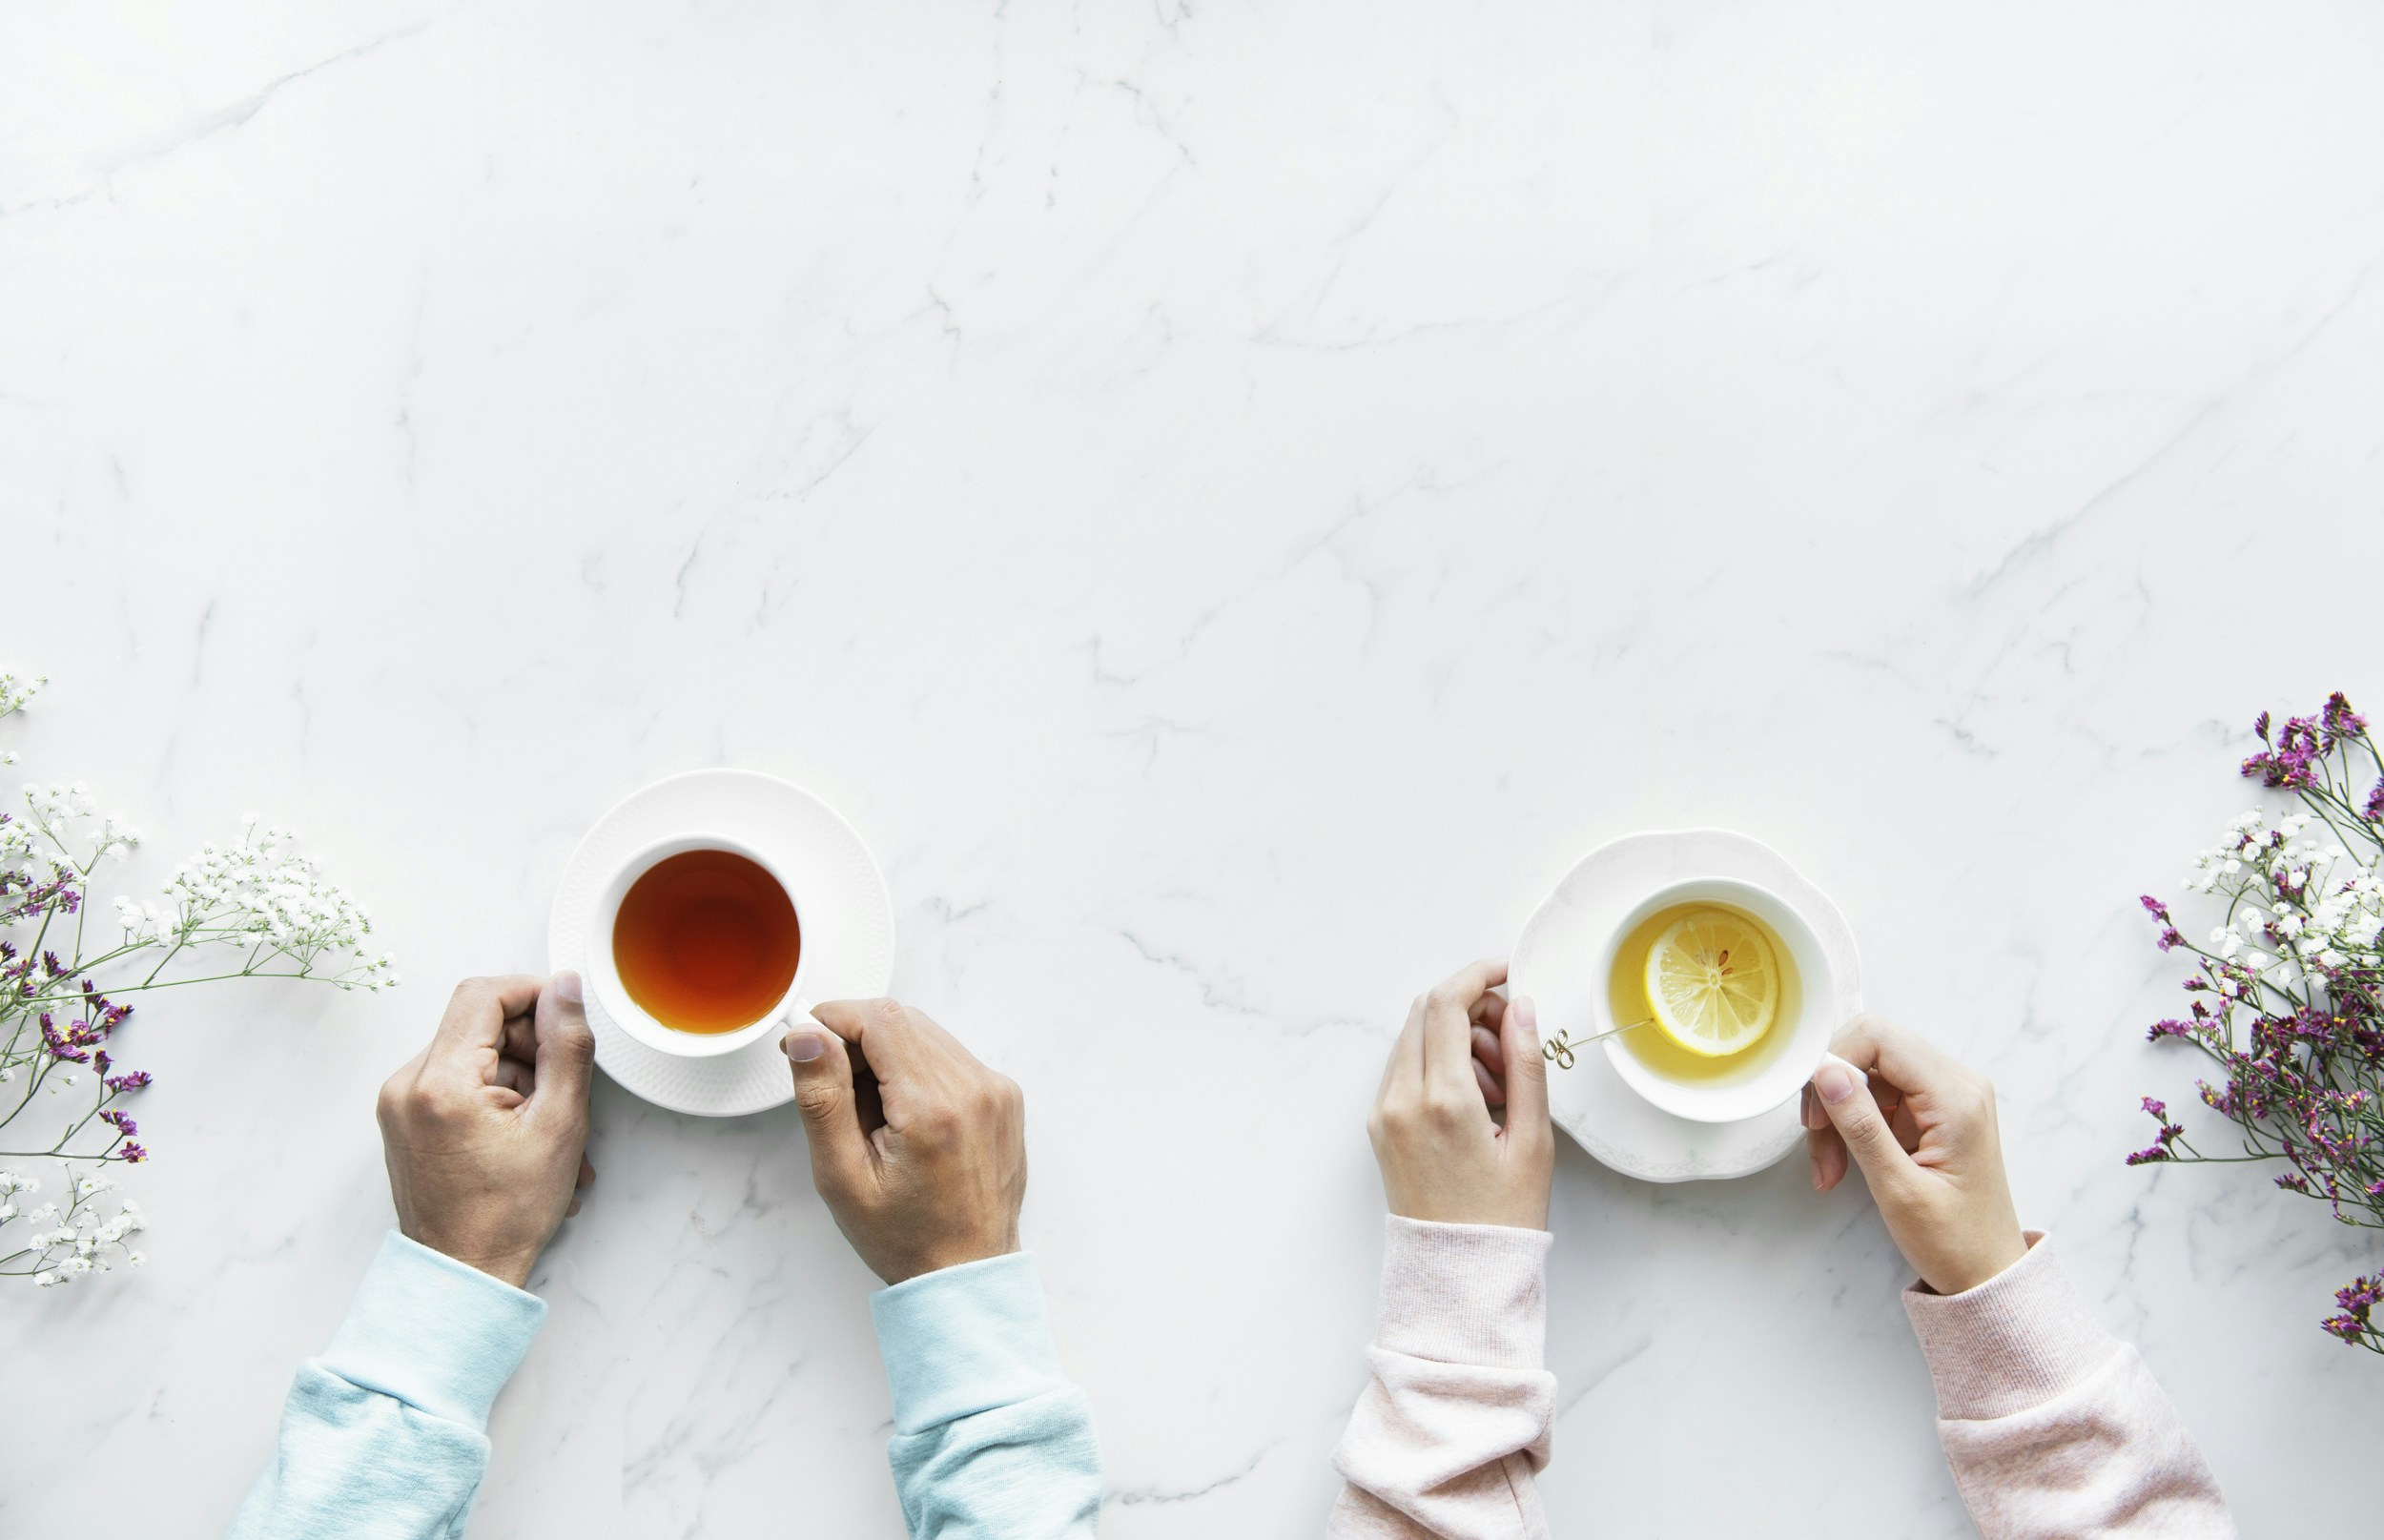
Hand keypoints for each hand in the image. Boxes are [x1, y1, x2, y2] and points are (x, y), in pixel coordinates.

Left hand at [377, 973, 598, 1288]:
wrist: (462, 1275)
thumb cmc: (506, 1215)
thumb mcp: (559, 1123)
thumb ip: (566, 1046)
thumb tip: (565, 989)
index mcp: (439, 1083)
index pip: (483, 995)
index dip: (533, 994)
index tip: (566, 1017)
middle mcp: (406, 1085)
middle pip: (478, 1025)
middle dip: (530, 1048)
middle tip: (563, 1091)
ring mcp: (399, 1104)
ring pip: (471, 1055)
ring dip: (519, 1077)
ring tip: (550, 1127)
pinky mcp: (403, 1120)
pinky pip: (456, 1082)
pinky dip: (495, 1097)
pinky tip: (523, 1134)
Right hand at [784, 999, 1025, 1284]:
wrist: (966, 1273)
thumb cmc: (903, 1237)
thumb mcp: (841, 1175)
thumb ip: (822, 1097)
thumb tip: (810, 1035)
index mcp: (933, 1109)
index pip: (880, 1020)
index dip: (833, 1019)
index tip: (805, 1042)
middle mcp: (975, 1090)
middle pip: (903, 1021)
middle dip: (857, 1039)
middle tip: (835, 1089)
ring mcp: (997, 1091)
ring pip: (926, 1034)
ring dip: (888, 1054)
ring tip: (871, 1113)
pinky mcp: (1004, 1097)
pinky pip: (950, 1057)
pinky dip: (917, 1069)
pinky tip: (904, 1116)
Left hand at [1366, 959, 1552, 1229]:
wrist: (1458, 1276)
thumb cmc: (1503, 1219)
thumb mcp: (1532, 1140)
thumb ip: (1527, 1064)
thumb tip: (1520, 1007)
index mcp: (1441, 1101)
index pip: (1445, 1005)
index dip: (1477, 975)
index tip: (1506, 970)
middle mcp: (1399, 1101)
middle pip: (1424, 1012)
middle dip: (1471, 1008)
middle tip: (1512, 1041)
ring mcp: (1382, 1113)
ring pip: (1413, 1038)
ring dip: (1455, 1036)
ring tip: (1500, 1084)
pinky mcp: (1378, 1126)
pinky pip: (1405, 1068)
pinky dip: (1439, 1062)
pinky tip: (1475, 1097)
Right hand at [1804, 1014, 2027, 1294]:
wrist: (1987, 1275)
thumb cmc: (1953, 1242)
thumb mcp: (1898, 1188)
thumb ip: (1861, 1124)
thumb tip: (1825, 1071)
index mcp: (1956, 1096)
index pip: (1879, 1037)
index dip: (1833, 1061)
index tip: (1814, 1111)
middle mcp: (1956, 1084)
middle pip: (1870, 1051)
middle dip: (1832, 1092)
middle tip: (1814, 1139)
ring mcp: (1945, 1097)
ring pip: (1868, 1077)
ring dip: (1837, 1116)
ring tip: (1827, 1168)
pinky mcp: (1933, 1113)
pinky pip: (1878, 1099)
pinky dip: (1852, 1127)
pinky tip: (1841, 1164)